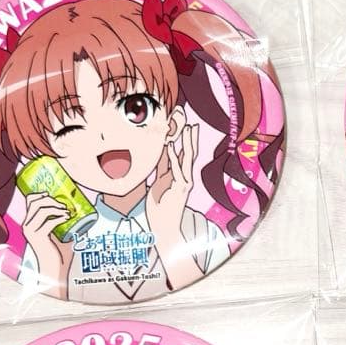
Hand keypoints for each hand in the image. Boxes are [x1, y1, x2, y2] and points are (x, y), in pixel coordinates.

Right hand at [21, 192, 71, 293]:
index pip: (29, 201)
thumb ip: (63, 224)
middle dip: (50, 200)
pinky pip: (48, 222)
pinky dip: (59, 217)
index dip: (39, 194)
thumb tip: (77, 211)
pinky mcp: (38, 238)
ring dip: (56, 207)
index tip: (51, 194)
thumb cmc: (58, 254)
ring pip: (40, 210)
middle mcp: (27, 226)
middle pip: (35, 202)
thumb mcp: (59, 234)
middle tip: (63, 205)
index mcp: (29, 223)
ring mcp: (31, 232)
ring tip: (66, 212)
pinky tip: (67, 218)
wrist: (54, 271)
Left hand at [145, 125, 196, 251]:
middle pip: (188, 151)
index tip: (182, 120)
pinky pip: (177, 172)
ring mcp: (183, 183)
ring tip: (188, 127)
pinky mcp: (180, 191)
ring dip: (186, 143)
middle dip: (188, 135)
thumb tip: (159, 153)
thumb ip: (160, 168)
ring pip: (187, 159)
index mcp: (177, 174)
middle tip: (187, 117)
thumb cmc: (160, 207)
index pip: (181, 151)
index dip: (181, 136)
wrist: (163, 227)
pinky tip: (171, 148)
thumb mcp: (157, 182)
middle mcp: (183, 177)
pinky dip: (174, 160)